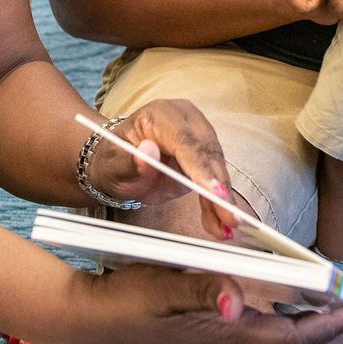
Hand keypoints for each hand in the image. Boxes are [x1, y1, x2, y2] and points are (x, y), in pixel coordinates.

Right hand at [54, 262, 342, 343]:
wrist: (96, 320)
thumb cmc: (130, 300)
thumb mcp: (163, 289)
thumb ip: (200, 293)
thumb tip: (235, 301)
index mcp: (230, 334)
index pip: (298, 338)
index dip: (335, 328)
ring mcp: (228, 343)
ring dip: (327, 331)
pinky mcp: (219, 336)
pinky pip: (275, 340)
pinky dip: (301, 327)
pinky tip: (305, 311)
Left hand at [86, 101, 238, 236]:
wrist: (116, 163)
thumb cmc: (113, 160)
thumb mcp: (113, 164)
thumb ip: (130, 160)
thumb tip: (148, 151)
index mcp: (162, 115)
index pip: (186, 142)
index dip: (201, 168)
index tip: (213, 192)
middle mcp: (186, 121)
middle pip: (208, 155)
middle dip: (219, 189)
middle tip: (229, 218)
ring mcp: (198, 138)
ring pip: (217, 170)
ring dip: (223, 201)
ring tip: (228, 228)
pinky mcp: (203, 158)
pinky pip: (214, 182)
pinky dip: (217, 204)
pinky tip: (221, 224)